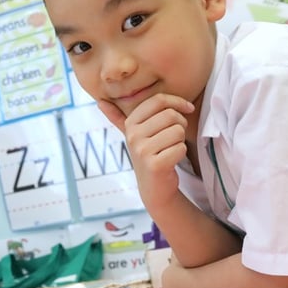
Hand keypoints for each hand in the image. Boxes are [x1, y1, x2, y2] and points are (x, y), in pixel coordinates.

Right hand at [98, 94, 193, 211]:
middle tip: (174, 137)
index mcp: (130, 124)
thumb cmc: (149, 156)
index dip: (178, 102)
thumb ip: (117, 118)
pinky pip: (181, 148)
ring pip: (178, 131)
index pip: (158, 100)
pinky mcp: (155, 165)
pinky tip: (171, 160)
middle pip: (171, 115)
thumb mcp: (134, 135)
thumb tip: (100, 102)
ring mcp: (142, 151)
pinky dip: (181, 154)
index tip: (188, 108)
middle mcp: (133, 136)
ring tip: (169, 150)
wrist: (154, 187)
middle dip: (181, 125)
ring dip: (180, 141)